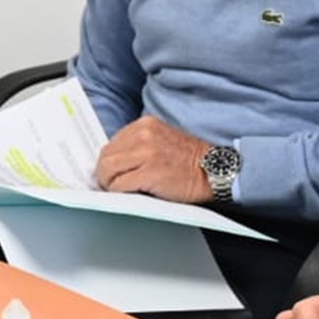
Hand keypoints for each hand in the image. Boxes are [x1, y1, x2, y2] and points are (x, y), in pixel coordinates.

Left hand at [94, 116, 210, 202]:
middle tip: (110, 185)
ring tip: (119, 189)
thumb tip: (112, 161)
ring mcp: (146, 153)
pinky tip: (129, 193)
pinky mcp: (149, 172)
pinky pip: (119, 185)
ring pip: (108, 170)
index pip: (112, 143)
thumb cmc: (189, 160)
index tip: (110, 172)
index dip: (108, 161)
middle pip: (106, 156)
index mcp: (145, 125)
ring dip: (109, 183)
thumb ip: (138, 144)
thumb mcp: (161, 140)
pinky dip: (119, 192)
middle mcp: (144, 135)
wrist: (214, 170)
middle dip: (105, 173)